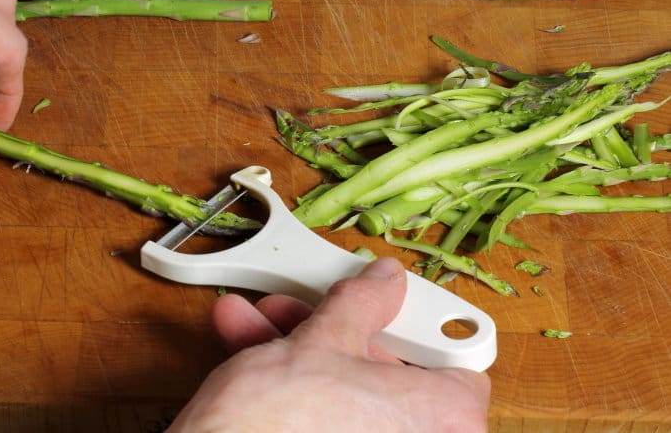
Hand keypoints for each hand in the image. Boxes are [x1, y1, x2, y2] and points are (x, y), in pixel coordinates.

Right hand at [170, 257, 490, 431]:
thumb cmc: (276, 423)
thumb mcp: (321, 340)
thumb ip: (361, 305)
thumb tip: (383, 283)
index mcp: (443, 417)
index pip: (454, 364)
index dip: (410, 328)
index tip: (381, 308)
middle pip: (388, 373)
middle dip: (334, 333)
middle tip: (304, 309)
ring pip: (347, 393)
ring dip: (297, 351)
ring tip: (259, 324)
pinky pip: (326, 418)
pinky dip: (290, 388)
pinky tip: (248, 352)